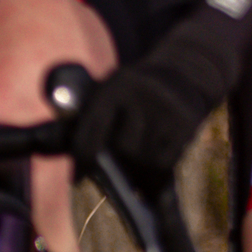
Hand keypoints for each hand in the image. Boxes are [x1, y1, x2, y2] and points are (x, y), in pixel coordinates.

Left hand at [71, 19, 227, 191]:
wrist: (183, 74)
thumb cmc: (132, 96)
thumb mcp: (105, 95)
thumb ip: (83, 124)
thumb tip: (65, 162)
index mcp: (111, 87)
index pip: (90, 134)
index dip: (83, 161)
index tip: (79, 177)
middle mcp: (138, 93)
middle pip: (122, 149)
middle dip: (119, 162)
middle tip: (119, 167)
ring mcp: (165, 107)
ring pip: (145, 159)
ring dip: (140, 169)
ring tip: (139, 164)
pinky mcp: (186, 122)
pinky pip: (166, 162)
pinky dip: (158, 170)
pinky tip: (157, 161)